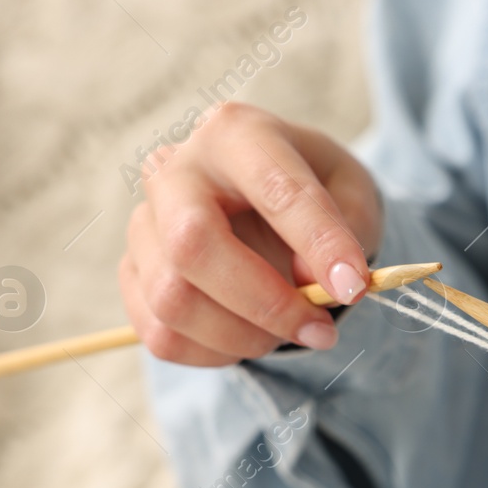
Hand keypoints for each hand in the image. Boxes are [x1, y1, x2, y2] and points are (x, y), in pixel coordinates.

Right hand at [119, 103, 382, 366]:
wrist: (268, 203)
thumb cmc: (316, 190)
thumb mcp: (353, 192)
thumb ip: (345, 227)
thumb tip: (304, 279)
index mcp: (236, 134)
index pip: (275, 189)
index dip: (318, 243)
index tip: (354, 287)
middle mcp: (175, 171)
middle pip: (192, 244)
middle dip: (265, 303)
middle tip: (321, 330)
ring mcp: (144, 225)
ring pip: (173, 299)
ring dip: (245, 336)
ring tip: (290, 333)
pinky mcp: (133, 275)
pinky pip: (162, 334)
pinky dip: (217, 353)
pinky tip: (251, 339)